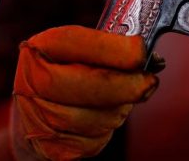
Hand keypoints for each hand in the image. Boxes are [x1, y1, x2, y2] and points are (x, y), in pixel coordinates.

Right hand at [11, 25, 158, 159]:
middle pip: (92, 84)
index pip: (78, 42)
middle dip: (129, 85)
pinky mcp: (50, 147)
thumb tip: (155, 61)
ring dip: (119, 110)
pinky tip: (100, 118)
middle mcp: (33, 80)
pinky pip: (94, 140)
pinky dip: (106, 130)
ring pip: (99, 116)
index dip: (115, 49)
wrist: (33, 118)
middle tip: (149, 82)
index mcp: (42, 47)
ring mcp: (38, 116)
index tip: (141, 52)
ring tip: (117, 100)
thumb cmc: (67, 77)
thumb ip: (113, 51)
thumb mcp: (81, 54)